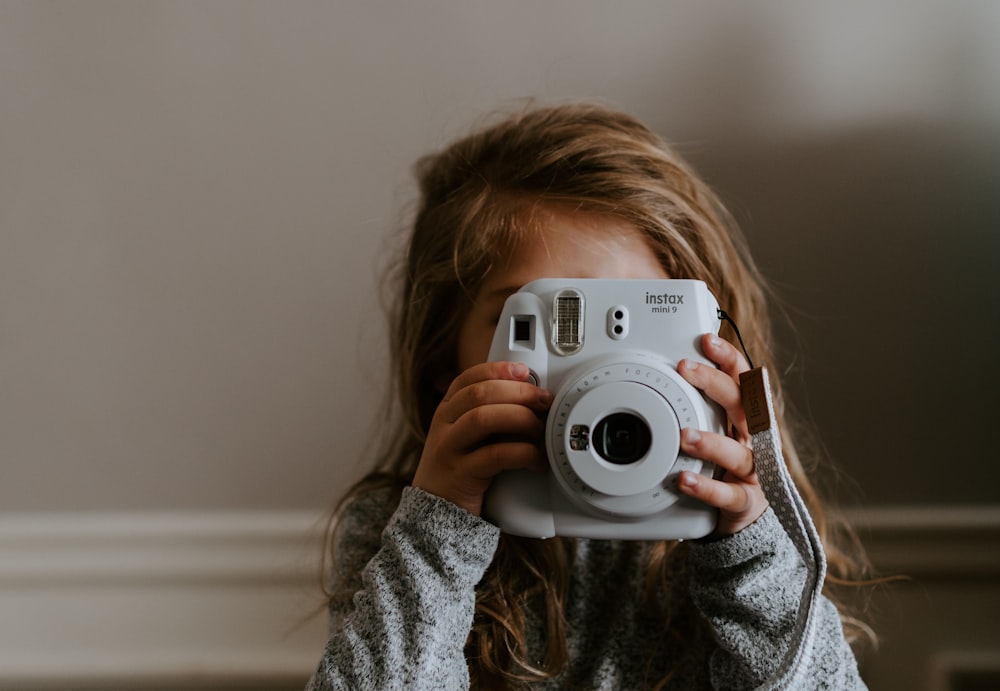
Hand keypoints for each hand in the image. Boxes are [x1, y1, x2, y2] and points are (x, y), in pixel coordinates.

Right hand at [412, 361, 552, 515]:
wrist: (434, 512)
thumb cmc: (459, 470)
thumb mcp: (467, 436)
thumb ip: (488, 415)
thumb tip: (531, 398)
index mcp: (447, 411)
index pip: (468, 378)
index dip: (497, 369)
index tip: (524, 371)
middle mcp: (445, 425)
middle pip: (479, 393)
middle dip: (518, 392)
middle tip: (544, 400)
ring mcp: (449, 449)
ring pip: (483, 418)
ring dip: (519, 418)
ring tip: (540, 429)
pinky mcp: (461, 475)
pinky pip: (495, 456)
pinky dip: (522, 453)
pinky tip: (536, 460)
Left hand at [677, 334, 768, 536]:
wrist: (745, 513)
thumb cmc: (725, 464)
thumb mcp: (716, 430)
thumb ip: (700, 405)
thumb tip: (673, 369)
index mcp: (746, 418)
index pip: (743, 380)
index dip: (728, 358)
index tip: (707, 340)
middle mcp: (754, 440)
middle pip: (742, 405)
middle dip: (715, 384)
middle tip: (685, 369)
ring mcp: (753, 471)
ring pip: (737, 453)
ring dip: (710, 442)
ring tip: (684, 436)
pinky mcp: (746, 501)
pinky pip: (729, 495)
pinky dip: (707, 488)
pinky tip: (685, 480)